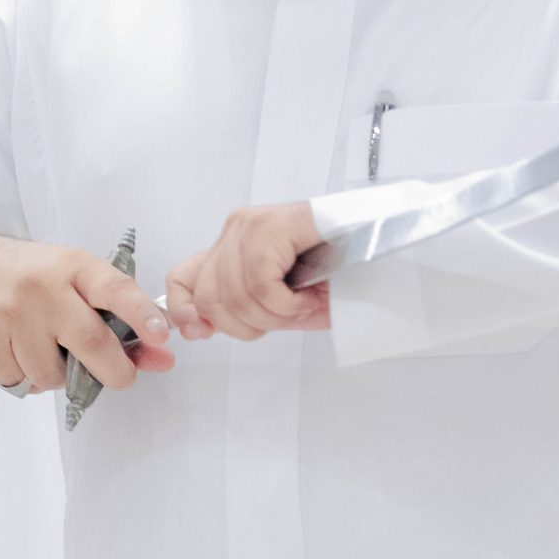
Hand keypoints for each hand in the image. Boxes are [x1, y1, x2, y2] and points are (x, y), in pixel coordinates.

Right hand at [0, 228, 175, 390]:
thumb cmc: (33, 277)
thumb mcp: (77, 281)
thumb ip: (120, 318)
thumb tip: (161, 358)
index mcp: (72, 267)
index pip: (113, 288)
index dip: (140, 313)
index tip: (161, 336)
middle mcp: (41, 289)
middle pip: (89, 342)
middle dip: (114, 370)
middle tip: (122, 376)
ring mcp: (9, 316)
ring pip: (53, 375)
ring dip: (60, 375)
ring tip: (49, 350)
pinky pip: (21, 381)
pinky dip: (27, 376)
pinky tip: (20, 351)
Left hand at [165, 203, 329, 341]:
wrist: (376, 238)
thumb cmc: (336, 269)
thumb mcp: (281, 300)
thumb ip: (242, 310)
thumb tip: (199, 328)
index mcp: (232, 246)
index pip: (182, 278)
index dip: (184, 311)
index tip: (202, 333)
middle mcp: (236, 230)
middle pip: (209, 298)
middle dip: (246, 325)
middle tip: (282, 321)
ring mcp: (252, 225)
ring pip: (236, 295)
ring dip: (275, 315)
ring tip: (302, 306)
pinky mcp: (272, 226)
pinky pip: (262, 284)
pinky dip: (287, 304)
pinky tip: (306, 298)